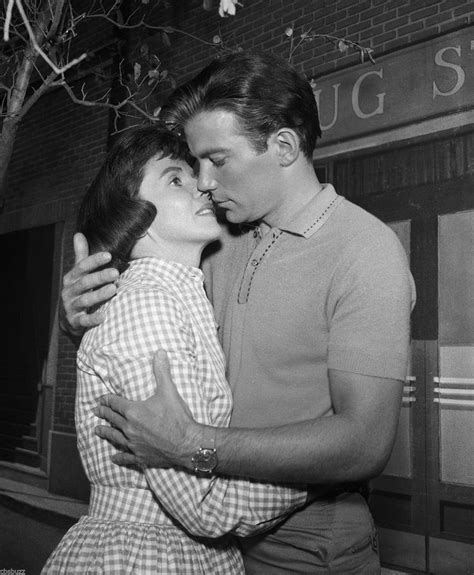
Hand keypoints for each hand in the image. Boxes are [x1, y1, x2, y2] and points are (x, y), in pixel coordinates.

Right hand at [60, 233, 118, 336]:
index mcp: (71, 278)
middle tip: (116, 272)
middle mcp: (70, 291)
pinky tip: (105, 316)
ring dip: (99, 294)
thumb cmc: (79, 291)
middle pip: (85, 282)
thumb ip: (81, 256)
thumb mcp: (78, 274)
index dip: (94, 260)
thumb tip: (79, 234)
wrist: (69, 320)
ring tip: (114, 289)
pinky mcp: (75, 321)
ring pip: (85, 300)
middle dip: (100, 277)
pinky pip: (84, 320)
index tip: (109, 255)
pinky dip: (94, 318)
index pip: (82, 267)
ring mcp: (72, 307)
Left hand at [94, 350, 199, 468]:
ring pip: (115, 437)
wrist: (187, 442)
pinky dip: (119, 457)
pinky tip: (113, 458)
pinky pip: (126, 457)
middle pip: (112, 419)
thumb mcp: (169, 391)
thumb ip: (162, 371)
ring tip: (97, 430)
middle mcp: (129, 428)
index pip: (115, 403)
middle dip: (104, 414)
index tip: (101, 398)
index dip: (107, 400)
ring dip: (105, 432)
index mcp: (133, 411)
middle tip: (96, 411)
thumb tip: (160, 352)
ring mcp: (134, 443)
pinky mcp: (140, 456)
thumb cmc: (177, 417)